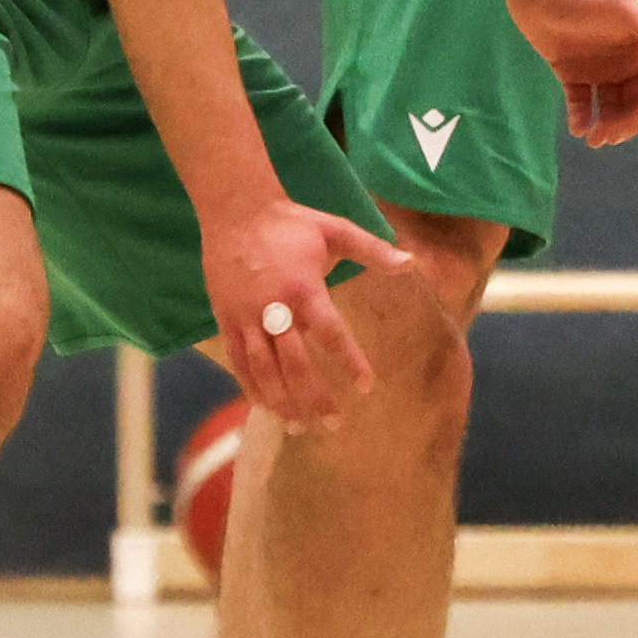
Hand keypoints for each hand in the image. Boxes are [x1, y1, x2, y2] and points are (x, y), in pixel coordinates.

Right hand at [206, 196, 402, 431]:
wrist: (236, 211)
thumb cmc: (292, 223)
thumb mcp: (336, 230)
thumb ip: (373, 250)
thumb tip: (411, 262)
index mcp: (304, 288)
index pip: (330, 333)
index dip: (349, 361)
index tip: (366, 387)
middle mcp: (273, 307)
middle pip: (295, 362)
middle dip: (314, 396)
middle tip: (333, 425)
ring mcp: (246, 316)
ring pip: (263, 369)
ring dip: (281, 400)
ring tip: (298, 426)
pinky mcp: (226, 319)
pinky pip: (238, 360)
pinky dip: (250, 386)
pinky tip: (265, 406)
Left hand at [506, 0, 637, 145]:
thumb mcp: (620, 6)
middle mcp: (627, 62)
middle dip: (630, 122)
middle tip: (612, 136)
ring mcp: (601, 71)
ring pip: (613, 107)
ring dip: (609, 125)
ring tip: (594, 139)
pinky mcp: (573, 75)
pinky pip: (582, 103)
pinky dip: (582, 118)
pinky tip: (578, 128)